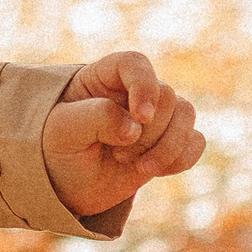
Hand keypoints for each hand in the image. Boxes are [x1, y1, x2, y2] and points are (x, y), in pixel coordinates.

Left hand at [42, 52, 202, 228]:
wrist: (64, 187)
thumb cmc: (56, 150)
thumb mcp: (61, 132)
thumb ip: (95, 118)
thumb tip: (134, 127)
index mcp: (104, 77)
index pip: (134, 64)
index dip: (144, 86)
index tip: (140, 117)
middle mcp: (133, 91)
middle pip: (167, 95)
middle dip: (149, 132)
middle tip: (118, 154)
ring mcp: (154, 117)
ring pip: (187, 115)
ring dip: (167, 147)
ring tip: (137, 167)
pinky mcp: (167, 143)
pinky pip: (195, 142)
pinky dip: (181, 159)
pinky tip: (154, 171)